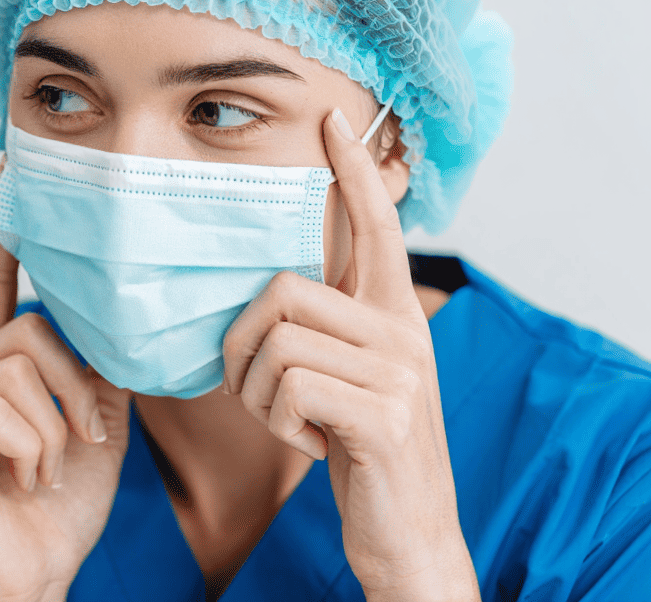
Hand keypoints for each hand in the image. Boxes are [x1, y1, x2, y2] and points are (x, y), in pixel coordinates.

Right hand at [0, 230, 131, 601]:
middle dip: (76, 389)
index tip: (4, 195)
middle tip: (84, 441)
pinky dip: (35, 449)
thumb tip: (72, 306)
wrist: (39, 575)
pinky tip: (26, 480)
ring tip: (49, 470)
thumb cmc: (62, 507)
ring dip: (58, 430)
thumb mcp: (94, 424)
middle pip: (28, 333)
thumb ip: (88, 367)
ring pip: (18, 371)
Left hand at [222, 109, 479, 601]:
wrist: (409, 532)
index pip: (376, 223)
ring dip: (258, 396)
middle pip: (283, 290)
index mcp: (393, 311)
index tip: (332, 117)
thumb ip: (328, 327)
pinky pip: (290, 388)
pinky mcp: (384, 414)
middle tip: (254, 390)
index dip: (353, 171)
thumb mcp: (350, 378)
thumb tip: (271, 285)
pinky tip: (312, 445)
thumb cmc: (363, 448)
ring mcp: (399, 370)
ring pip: (277, 344)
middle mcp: (403, 328)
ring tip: (291, 423)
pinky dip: (280, 425)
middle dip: (241, 345)